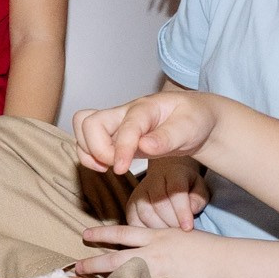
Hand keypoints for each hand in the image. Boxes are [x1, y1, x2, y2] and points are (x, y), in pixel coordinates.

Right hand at [73, 92, 219, 176]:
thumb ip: (167, 137)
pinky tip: (108, 166)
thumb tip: (145, 146)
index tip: (122, 169)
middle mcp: (125, 112)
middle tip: (117, 166)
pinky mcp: (114, 135)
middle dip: (96, 148)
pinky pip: (87, 140)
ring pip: (83, 128)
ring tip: (108, 166)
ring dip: (88, 151)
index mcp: (146, 108)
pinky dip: (89, 155)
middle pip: (89, 121)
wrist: (195, 118)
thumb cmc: (194, 120)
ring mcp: (117, 123)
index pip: (126, 126)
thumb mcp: (190, 128)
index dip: (120, 149)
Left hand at [75, 223, 233, 277]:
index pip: (122, 232)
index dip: (101, 233)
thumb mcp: (181, 235)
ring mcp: (158, 274)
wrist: (228, 261)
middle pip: (114, 259)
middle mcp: (153, 253)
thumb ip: (160, 241)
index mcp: (157, 236)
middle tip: (77, 268)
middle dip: (93, 263)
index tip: (85, 234)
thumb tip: (145, 245)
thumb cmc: (209, 249)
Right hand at [126, 155, 206, 229]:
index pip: (175, 190)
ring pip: (146, 214)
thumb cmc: (187, 186)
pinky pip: (134, 221)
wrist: (167, 177)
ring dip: (160, 228)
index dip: (182, 210)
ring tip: (171, 235)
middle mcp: (153, 180)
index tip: (188, 227)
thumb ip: (198, 199)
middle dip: (172, 222)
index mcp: (173, 173)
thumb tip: (192, 210)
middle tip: (181, 233)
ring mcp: (138, 192)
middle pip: (159, 204)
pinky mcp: (131, 205)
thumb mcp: (200, 188)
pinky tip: (157, 234)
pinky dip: (146, 232)